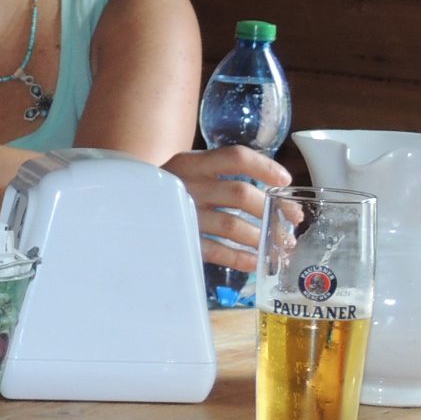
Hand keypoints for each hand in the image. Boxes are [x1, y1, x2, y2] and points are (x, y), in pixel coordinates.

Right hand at [161, 146, 292, 271]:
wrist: (130, 207)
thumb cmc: (173, 189)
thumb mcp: (191, 171)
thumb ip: (224, 175)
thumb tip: (277, 191)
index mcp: (192, 163)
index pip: (235, 157)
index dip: (265, 168)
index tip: (285, 182)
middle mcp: (187, 185)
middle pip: (240, 194)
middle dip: (272, 210)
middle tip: (290, 224)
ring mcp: (183, 215)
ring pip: (232, 226)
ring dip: (261, 237)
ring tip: (278, 246)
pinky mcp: (182, 240)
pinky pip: (217, 251)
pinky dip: (241, 258)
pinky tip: (255, 261)